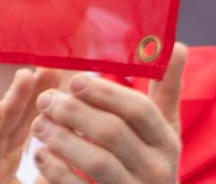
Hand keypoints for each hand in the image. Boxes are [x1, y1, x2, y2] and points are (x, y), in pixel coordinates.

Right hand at [0, 67, 59, 183]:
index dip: (42, 98)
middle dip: (31, 91)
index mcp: (7, 161)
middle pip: (14, 121)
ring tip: (25, 75)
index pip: (27, 124)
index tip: (58, 73)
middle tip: (49, 65)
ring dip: (10, 101)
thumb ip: (50, 172)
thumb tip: (70, 149)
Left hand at [32, 44, 185, 183]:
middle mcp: (158, 170)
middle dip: (73, 112)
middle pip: (113, 132)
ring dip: (61, 139)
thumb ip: (166, 92)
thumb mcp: (162, 132)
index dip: (105, 92)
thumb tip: (177, 45)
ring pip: (97, 162)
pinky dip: (56, 170)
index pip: (139, 110)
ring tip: (38, 125)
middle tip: (45, 100)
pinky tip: (40, 155)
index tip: (74, 80)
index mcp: (167, 143)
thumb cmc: (148, 163)